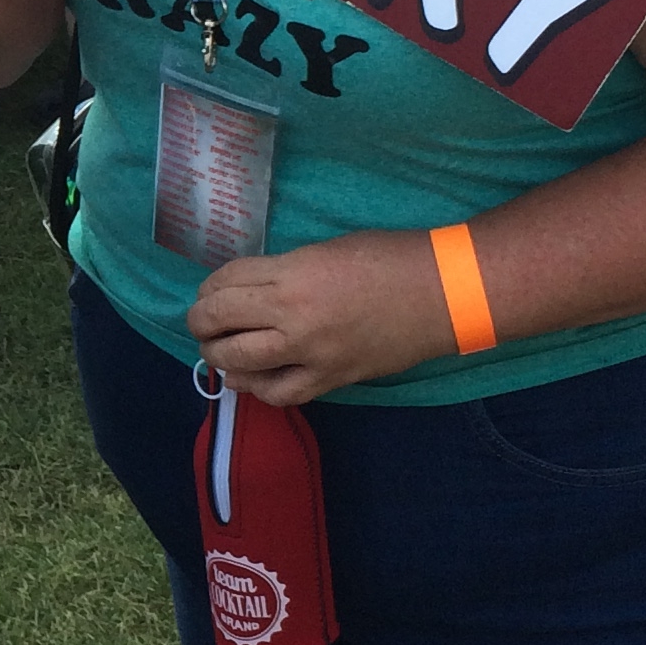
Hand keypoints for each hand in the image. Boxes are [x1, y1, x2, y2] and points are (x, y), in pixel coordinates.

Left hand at [187, 229, 455, 405]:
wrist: (443, 293)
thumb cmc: (389, 257)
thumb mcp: (325, 251)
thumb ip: (285, 271)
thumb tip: (251, 290)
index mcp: (293, 273)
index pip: (226, 283)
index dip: (209, 287)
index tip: (211, 290)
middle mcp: (293, 315)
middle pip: (218, 322)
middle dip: (202, 322)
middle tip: (205, 321)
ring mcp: (311, 353)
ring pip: (239, 364)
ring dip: (219, 356)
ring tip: (220, 349)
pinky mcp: (331, 379)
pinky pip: (279, 394)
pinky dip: (257, 388)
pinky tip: (252, 379)